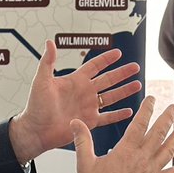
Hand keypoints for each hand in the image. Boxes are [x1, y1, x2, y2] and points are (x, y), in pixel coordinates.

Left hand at [9, 41, 141, 162]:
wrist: (36, 130)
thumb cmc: (35, 106)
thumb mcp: (41, 81)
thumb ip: (48, 62)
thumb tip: (49, 42)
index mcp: (75, 81)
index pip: (94, 66)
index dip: (106, 59)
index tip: (118, 53)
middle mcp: (84, 92)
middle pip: (108, 80)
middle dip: (122, 73)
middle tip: (135, 67)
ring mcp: (88, 107)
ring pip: (111, 97)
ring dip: (124, 91)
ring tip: (138, 85)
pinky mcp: (89, 122)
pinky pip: (108, 117)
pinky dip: (119, 115)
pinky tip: (130, 111)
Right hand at [71, 96, 173, 172]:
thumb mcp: (85, 164)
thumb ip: (82, 140)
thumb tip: (76, 122)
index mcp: (126, 151)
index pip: (140, 124)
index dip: (147, 109)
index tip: (152, 99)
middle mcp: (142, 158)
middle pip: (159, 133)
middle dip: (167, 117)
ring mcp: (152, 171)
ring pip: (169, 149)